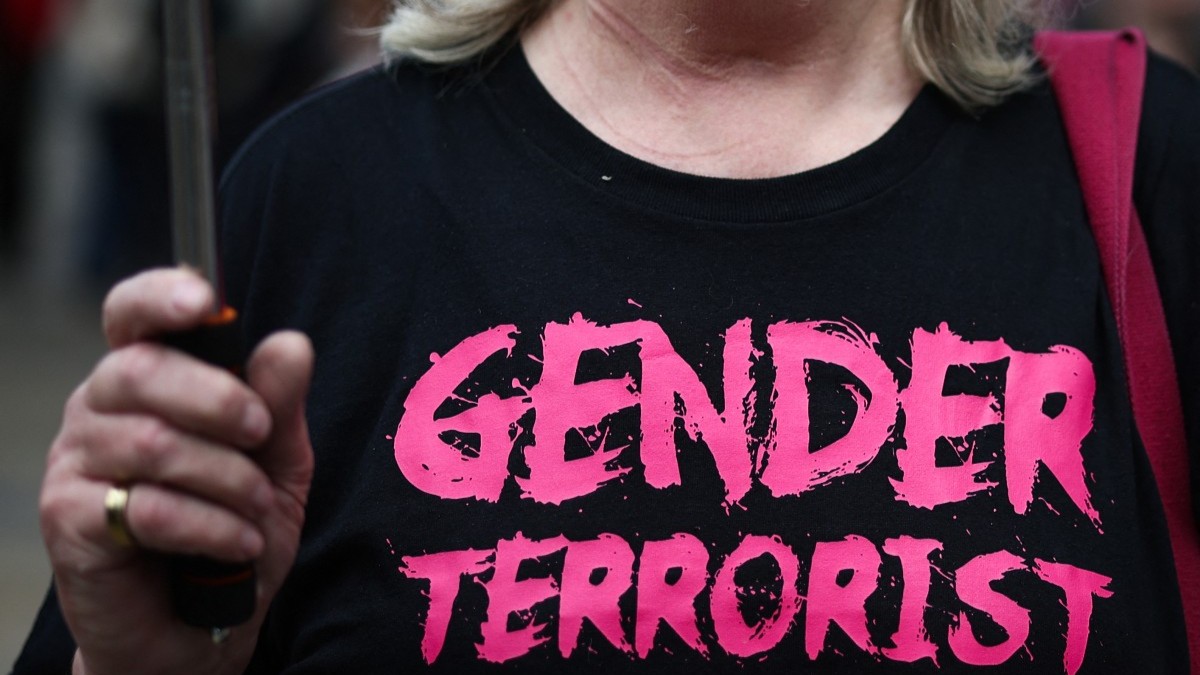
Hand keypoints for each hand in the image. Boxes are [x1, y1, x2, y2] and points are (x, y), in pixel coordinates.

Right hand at [39, 268, 313, 674]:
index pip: (131, 314)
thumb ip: (279, 403)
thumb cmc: (233, 531)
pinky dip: (210, 526)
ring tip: (257, 509)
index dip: (161, 296)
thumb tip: (291, 343)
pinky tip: (238, 544)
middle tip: (261, 435)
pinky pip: (145, 507)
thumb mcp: (275, 464)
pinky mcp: (70, 522)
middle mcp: (98, 410)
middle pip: (140, 369)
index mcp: (144, 380)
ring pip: (152, 443)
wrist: (201, 629)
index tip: (205, 301)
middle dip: (219, 399)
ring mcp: (75, 464)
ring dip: (226, 478)